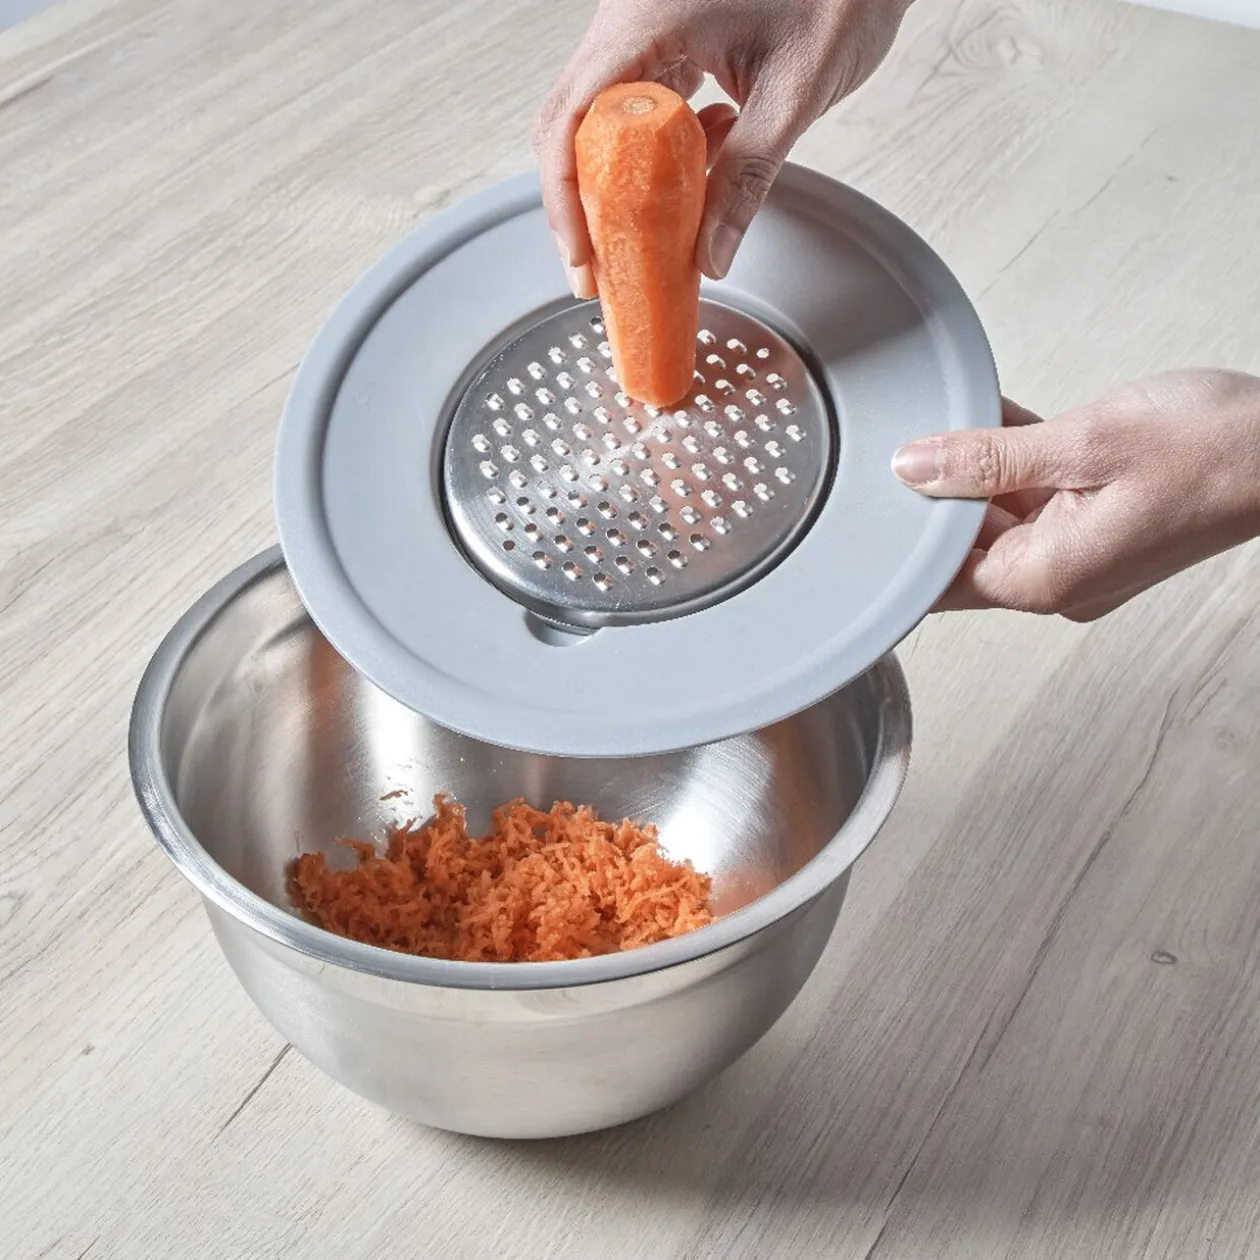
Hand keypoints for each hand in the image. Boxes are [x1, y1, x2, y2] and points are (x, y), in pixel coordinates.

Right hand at [533, 0, 911, 296]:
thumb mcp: (793, 94)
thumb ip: (747, 179)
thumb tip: (710, 256)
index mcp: (648, 17)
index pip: (574, 116)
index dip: (566, 196)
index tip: (582, 256)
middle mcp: (632, 18)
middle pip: (575, 124)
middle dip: (585, 202)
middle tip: (599, 268)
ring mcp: (645, 27)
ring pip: (604, 121)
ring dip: (624, 182)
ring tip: (651, 234)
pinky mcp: (668, 40)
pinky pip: (641, 109)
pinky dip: (659, 154)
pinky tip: (703, 164)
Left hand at [891, 370, 1259, 620]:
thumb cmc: (1219, 450)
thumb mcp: (1085, 442)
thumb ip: (989, 458)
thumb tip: (915, 468)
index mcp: (1046, 579)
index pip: (939, 583)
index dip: (901, 544)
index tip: (873, 504)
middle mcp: (1059, 580)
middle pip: (965, 547)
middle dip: (938, 495)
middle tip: (915, 437)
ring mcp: (1081, 555)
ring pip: (999, 517)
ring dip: (978, 470)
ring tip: (959, 417)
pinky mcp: (1099, 527)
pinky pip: (1037, 499)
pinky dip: (1015, 464)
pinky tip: (995, 421)